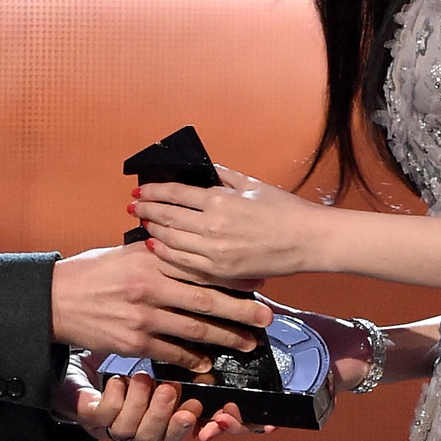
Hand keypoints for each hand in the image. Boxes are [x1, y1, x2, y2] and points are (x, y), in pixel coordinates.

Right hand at [50, 242, 272, 371]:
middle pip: (206, 301)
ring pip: (195, 331)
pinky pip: (172, 353)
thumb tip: (189, 246)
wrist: (54, 302)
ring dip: (225, 339)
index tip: (258, 282)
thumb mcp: (124, 253)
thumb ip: (158, 251)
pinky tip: (208, 362)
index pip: (201, 267)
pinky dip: (193, 360)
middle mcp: (150, 288)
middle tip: (266, 318)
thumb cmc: (91, 273)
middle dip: (241, 312)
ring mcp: (142, 318)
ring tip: (247, 343)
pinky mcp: (133, 343)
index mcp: (151, 261)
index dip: (233, 277)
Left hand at [53, 361, 206, 440]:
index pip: (187, 433)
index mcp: (158, 422)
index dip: (205, 430)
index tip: (218, 415)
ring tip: (142, 378)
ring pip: (129, 430)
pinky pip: (105, 417)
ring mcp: (112, 429)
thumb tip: (208, 366)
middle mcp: (137, 431)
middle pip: (158, 437)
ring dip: (139, 404)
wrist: (75, 374)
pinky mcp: (90, 420)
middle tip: (169, 390)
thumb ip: (179, 374)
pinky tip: (118, 381)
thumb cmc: (122, 375)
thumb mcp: (155, 371)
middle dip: (165, 415)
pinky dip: (115, 397)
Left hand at [132, 165, 333, 280]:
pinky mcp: (220, 271)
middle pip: (167, 217)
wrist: (307, 241)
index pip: (175, 194)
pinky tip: (157, 247)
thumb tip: (201, 170)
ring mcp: (214, 251)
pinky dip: (166, 254)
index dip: (153, 191)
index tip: (140, 190)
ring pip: (171, 240)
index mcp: (219, 200)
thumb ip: (223, 176)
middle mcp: (212, 226)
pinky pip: (184, 263)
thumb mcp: (252, 185)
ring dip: (153, 231)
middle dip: (146, 210)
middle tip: (133, 206)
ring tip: (143, 224)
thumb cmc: (285, 210)